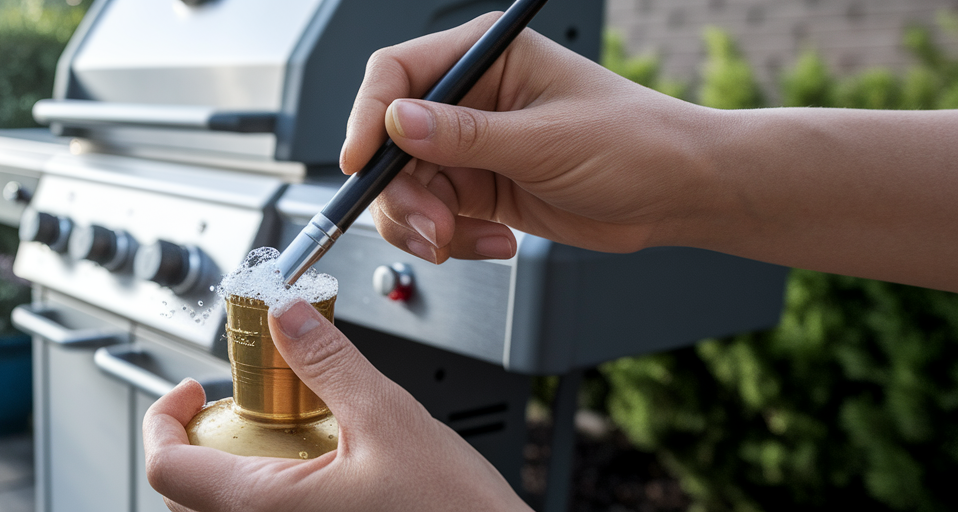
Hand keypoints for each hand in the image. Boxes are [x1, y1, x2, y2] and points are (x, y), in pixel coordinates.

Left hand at [142, 301, 529, 511]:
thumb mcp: (388, 419)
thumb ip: (327, 362)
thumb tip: (286, 315)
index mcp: (265, 509)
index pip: (165, 468)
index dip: (164, 419)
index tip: (190, 391)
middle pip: (182, 497)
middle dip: (199, 442)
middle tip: (237, 408)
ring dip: (229, 472)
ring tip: (279, 438)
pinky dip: (262, 497)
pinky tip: (310, 473)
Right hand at [343, 12, 722, 262]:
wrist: (677, 195)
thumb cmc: (635, 143)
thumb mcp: (545, 139)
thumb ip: (465, 135)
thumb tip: (397, 124)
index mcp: (484, 58)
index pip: (397, 74)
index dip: (369, 117)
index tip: (360, 162)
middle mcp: (469, 99)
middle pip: (389, 142)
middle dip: (401, 192)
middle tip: (430, 225)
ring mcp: (470, 148)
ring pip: (405, 189)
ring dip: (422, 224)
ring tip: (460, 241)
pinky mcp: (477, 190)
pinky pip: (432, 219)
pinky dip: (450, 241)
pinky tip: (493, 243)